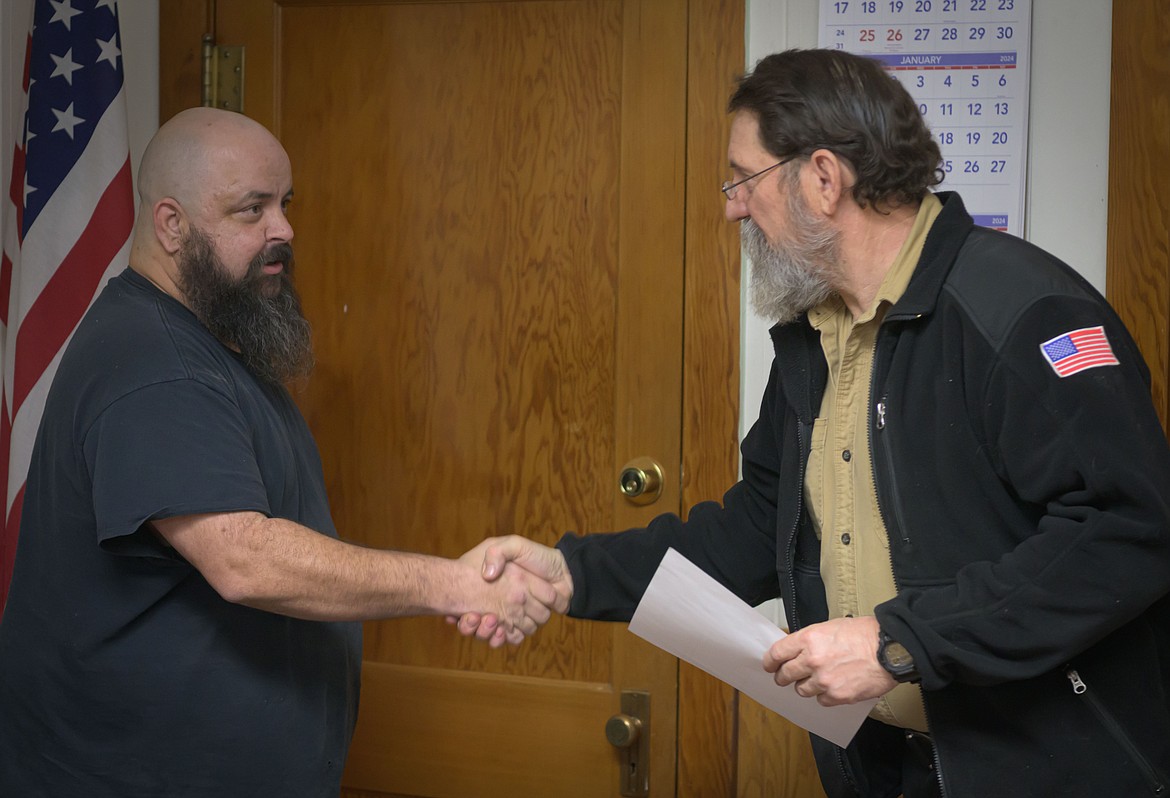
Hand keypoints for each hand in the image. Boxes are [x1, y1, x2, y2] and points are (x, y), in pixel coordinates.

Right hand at [449, 536, 572, 647]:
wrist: (561, 569)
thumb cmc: (535, 555)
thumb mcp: (512, 545)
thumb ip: (498, 552)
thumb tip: (487, 574)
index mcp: (491, 587)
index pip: (464, 604)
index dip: (457, 611)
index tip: (454, 611)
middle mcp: (497, 603)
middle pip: (474, 623)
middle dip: (469, 625)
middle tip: (471, 616)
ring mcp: (510, 616)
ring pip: (489, 633)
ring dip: (485, 632)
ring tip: (489, 620)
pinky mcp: (523, 625)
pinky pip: (510, 639)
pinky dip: (503, 638)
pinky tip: (501, 631)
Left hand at [762, 616, 896, 705]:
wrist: (890, 650)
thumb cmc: (865, 634)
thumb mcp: (831, 627)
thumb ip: (811, 640)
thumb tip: (796, 650)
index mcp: (809, 639)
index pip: (777, 653)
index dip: (769, 661)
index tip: (769, 665)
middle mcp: (812, 660)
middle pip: (785, 675)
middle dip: (782, 677)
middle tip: (784, 677)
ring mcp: (824, 680)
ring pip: (802, 690)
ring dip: (806, 686)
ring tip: (817, 680)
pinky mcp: (837, 696)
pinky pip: (821, 700)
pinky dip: (825, 696)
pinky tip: (833, 687)